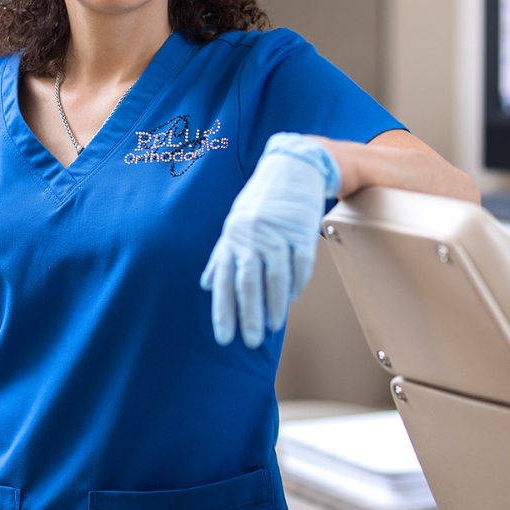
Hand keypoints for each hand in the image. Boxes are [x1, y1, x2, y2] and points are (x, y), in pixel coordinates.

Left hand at [200, 133, 340, 347]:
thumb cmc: (260, 201)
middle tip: (252, 341)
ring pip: (276, 277)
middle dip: (249, 315)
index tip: (225, 338)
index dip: (224, 311)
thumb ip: (222, 255)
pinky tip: (293, 298)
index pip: (225, 281)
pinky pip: (300, 264)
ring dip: (275, 305)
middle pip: (248, 283)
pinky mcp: (302, 230)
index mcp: (232, 237)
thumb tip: (207, 285)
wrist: (291, 168)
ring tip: (274, 325)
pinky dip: (297, 284)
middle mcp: (252, 237)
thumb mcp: (234, 223)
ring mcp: (278, 233)